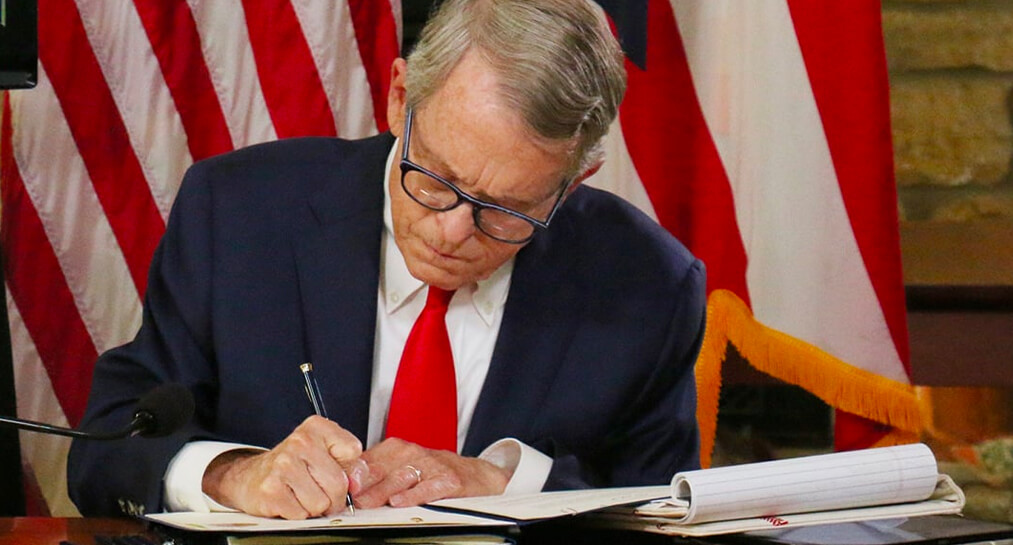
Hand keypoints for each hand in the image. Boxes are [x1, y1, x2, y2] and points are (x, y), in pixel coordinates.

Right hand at [202, 415, 366, 518]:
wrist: (250, 476)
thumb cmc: (294, 465)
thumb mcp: (325, 454)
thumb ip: (350, 464)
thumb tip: (357, 481)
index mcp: (317, 427)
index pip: (352, 450)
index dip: (349, 468)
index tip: (335, 466)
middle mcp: (300, 441)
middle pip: (339, 483)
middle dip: (333, 496)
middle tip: (318, 489)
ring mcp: (284, 465)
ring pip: (321, 503)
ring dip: (314, 506)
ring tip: (301, 493)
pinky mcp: (271, 489)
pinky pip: (302, 515)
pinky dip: (297, 514)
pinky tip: (288, 499)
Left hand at [353, 437, 510, 507]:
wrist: (476, 475)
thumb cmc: (434, 472)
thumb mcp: (402, 467)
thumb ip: (375, 474)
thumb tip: (345, 486)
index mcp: (396, 450)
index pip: (368, 459)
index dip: (351, 473)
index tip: (337, 485)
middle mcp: (412, 454)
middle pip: (382, 468)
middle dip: (364, 482)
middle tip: (349, 496)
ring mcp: (432, 466)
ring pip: (402, 477)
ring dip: (382, 490)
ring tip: (368, 502)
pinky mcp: (449, 479)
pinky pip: (429, 487)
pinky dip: (414, 494)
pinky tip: (401, 501)